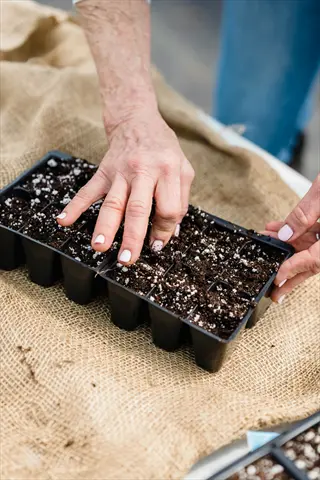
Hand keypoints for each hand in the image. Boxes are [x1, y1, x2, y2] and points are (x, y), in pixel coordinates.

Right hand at [57, 108, 194, 264]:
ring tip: (99, 246)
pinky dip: (74, 206)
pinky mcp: (103, 171)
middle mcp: (143, 171)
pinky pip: (88, 190)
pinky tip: (64, 220)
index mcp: (167, 171)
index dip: (164, 230)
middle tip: (127, 259)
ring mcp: (120, 172)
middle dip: (132, 236)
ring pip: (112, 202)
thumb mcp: (183, 169)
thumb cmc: (163, 148)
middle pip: (138, 208)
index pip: (168, 208)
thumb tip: (169, 233)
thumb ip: (180, 200)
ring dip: (104, 226)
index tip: (156, 245)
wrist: (137, 120)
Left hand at [262, 174, 319, 303]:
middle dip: (292, 275)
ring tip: (265, 244)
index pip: (315, 260)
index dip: (294, 270)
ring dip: (287, 245)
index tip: (277, 278)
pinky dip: (296, 229)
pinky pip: (314, 231)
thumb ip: (305, 214)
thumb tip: (285, 234)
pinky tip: (277, 227)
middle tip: (274, 290)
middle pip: (313, 261)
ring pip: (311, 246)